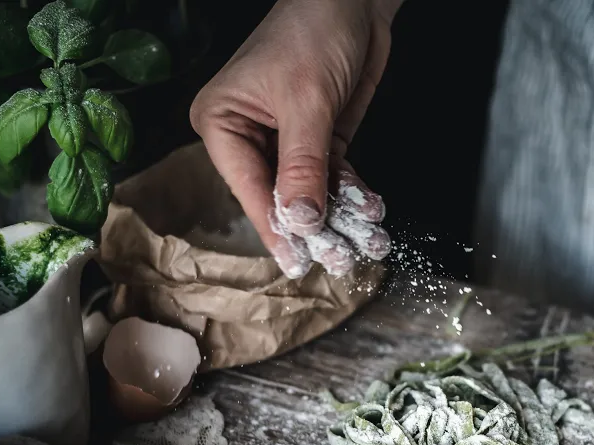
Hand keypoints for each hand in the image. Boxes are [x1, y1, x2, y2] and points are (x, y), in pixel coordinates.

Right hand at [190, 0, 400, 278]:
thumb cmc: (313, 31)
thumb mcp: (307, 102)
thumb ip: (303, 167)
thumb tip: (301, 223)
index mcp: (222, 123)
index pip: (249, 188)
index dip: (276, 229)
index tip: (298, 265)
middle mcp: (247, 136)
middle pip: (280, 196)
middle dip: (315, 227)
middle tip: (342, 259)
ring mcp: (285, 141)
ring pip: (310, 192)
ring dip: (341, 216)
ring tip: (370, 239)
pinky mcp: (318, 138)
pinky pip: (331, 177)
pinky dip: (352, 194)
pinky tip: (372, 210)